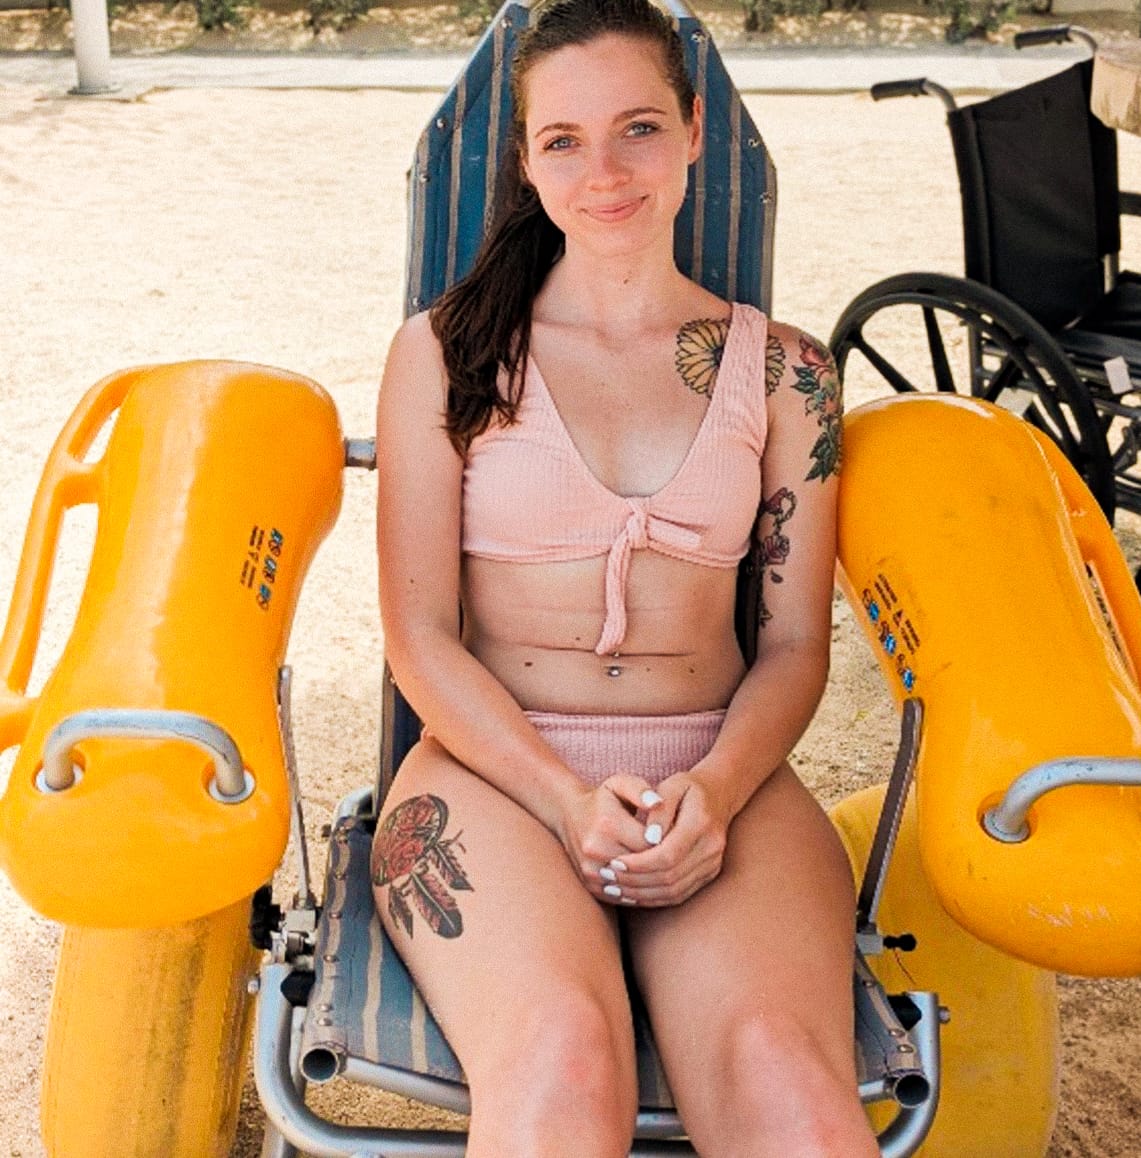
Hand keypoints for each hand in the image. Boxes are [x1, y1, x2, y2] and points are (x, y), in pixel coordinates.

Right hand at [556, 775, 670, 904]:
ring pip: (635, 885)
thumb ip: (641, 790)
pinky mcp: (590, 885)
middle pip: (644, 866)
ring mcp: (591, 870)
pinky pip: (623, 896)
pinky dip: (638, 892)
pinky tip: (649, 882)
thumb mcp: (620, 784)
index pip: (651, 843)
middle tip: (674, 856)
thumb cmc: (602, 798)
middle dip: (661, 862)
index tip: (675, 837)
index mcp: (608, 824)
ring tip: (664, 869)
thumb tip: (659, 803)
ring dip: (652, 880)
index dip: (668, 842)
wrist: (568, 814)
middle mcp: (596, 849)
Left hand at [601, 774, 731, 906]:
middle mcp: (711, 847)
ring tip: (615, 887)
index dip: (639, 862)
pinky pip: (679, 894)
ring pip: (674, 890)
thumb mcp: (671, 786)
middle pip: (670, 876)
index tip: (615, 862)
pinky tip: (632, 893)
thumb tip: (648, 837)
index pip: (668, 854)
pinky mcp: (708, 875)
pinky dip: (654, 897)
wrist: (718, 796)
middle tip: (608, 877)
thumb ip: (658, 808)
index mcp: (702, 823)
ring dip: (642, 892)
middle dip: (636, 879)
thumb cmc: (686, 788)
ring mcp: (712, 864)